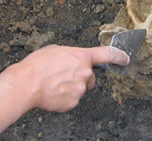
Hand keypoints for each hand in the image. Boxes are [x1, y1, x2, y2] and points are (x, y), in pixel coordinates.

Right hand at [7, 45, 128, 112]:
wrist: (25, 84)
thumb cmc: (37, 65)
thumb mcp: (56, 50)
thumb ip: (71, 55)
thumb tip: (72, 60)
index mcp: (82, 56)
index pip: (107, 54)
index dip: (119, 56)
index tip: (126, 58)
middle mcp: (85, 72)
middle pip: (90, 77)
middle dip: (80, 78)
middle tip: (63, 76)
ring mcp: (80, 88)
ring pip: (81, 89)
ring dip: (71, 88)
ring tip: (54, 84)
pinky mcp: (73, 102)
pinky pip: (72, 100)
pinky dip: (65, 98)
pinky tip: (53, 93)